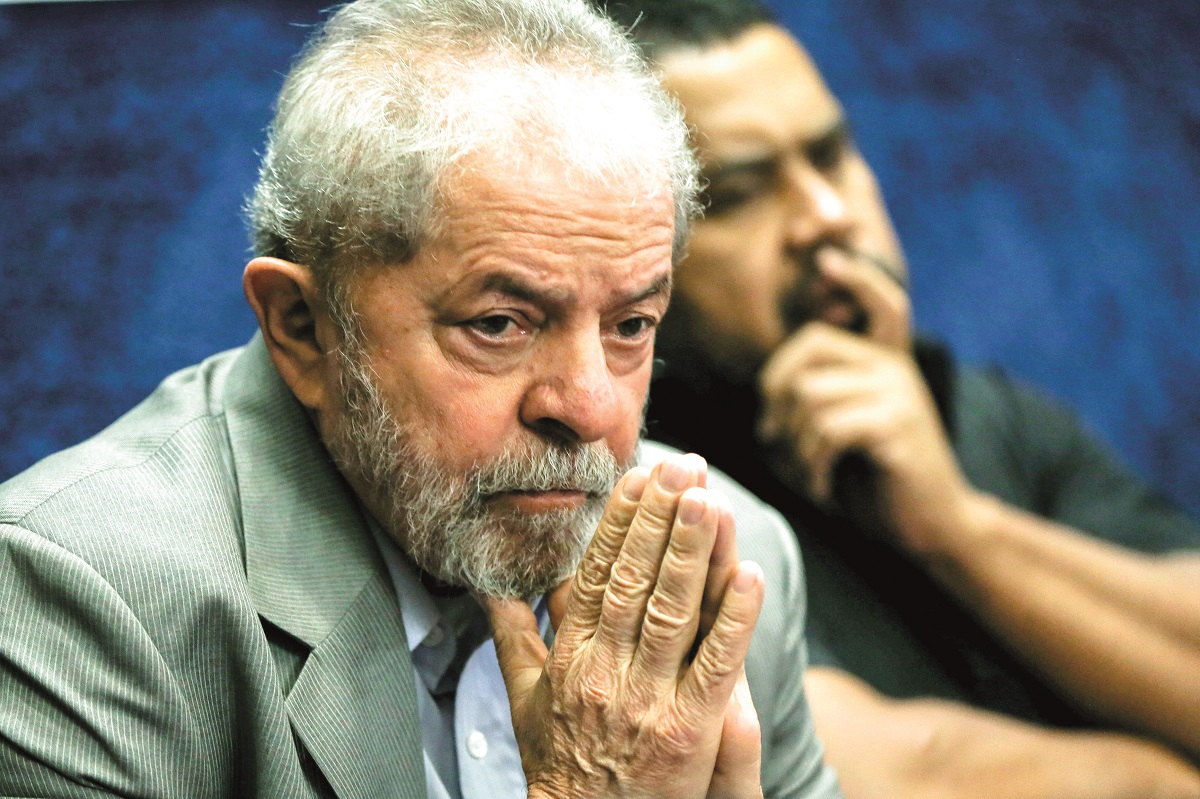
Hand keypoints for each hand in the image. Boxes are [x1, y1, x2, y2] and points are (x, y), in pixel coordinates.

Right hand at [483, 455, 765, 798]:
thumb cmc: (557, 766)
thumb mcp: (523, 700)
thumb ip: (511, 637)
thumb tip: (486, 588)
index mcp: (571, 657)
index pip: (598, 575)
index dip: (620, 523)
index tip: (637, 477)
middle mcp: (606, 670)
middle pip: (636, 581)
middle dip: (660, 518)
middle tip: (681, 466)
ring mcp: (648, 699)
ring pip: (672, 611)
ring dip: (692, 551)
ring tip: (709, 499)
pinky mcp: (688, 732)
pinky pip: (715, 666)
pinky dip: (733, 619)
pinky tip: (748, 575)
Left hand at [758, 250, 978, 555]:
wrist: (935, 526)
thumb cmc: (878, 482)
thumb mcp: (847, 432)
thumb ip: (819, 399)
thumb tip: (768, 390)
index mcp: (888, 363)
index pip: (882, 303)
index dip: (858, 278)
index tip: (828, 261)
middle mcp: (896, 368)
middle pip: (810, 347)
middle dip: (776, 395)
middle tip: (775, 440)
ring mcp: (898, 393)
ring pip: (809, 395)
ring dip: (791, 445)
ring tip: (806, 475)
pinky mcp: (895, 425)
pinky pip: (825, 430)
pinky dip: (809, 466)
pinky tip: (821, 489)